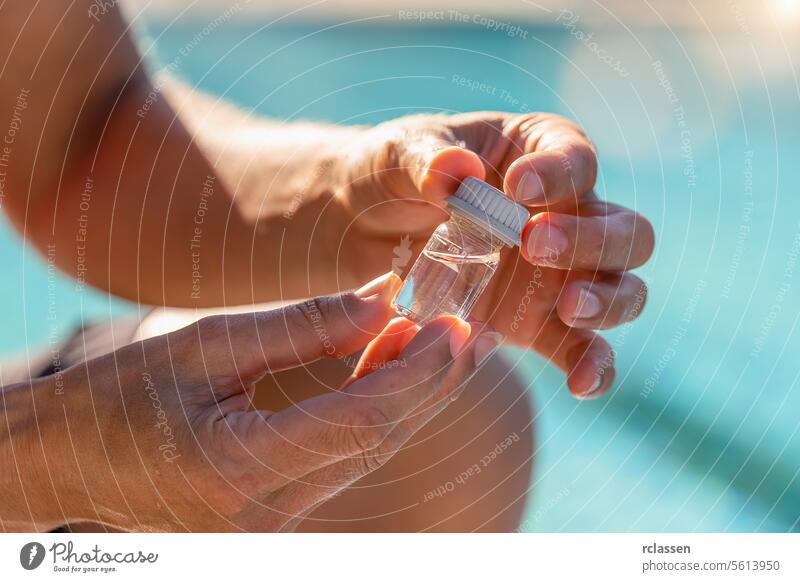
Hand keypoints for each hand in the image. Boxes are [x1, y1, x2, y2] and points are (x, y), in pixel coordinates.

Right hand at [43, 273, 496, 531]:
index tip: (454, 324)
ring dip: (408, 392)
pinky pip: (344, 459)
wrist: (67, 459)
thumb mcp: (209, 342)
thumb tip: (386, 299)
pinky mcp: (275, 516)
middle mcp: (262, 513)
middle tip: (470, 325)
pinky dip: (374, 410)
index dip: (418, 371)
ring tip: (439, 334)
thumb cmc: (121, 393)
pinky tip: (390, 363)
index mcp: (236, 467)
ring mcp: (271, 525)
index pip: (362, 421)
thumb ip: (304, 325)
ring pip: (368, 451)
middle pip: (378, 440)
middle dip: (431, 380)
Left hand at [338, 111, 653, 397]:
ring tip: (568, 306)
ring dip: (608, 301)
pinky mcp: (534, 323)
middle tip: (535, 245)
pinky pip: (580, 348)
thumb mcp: (394, 156)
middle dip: (593, 240)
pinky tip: (581, 385)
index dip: (559, 173)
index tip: (516, 188)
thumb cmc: (385, 176)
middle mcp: (562, 213)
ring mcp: (555, 273)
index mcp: (537, 152)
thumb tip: (458, 170)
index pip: (575, 157)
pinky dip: (591, 366)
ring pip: (620, 289)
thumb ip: (425, 160)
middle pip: (624, 230)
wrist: (356, 231)